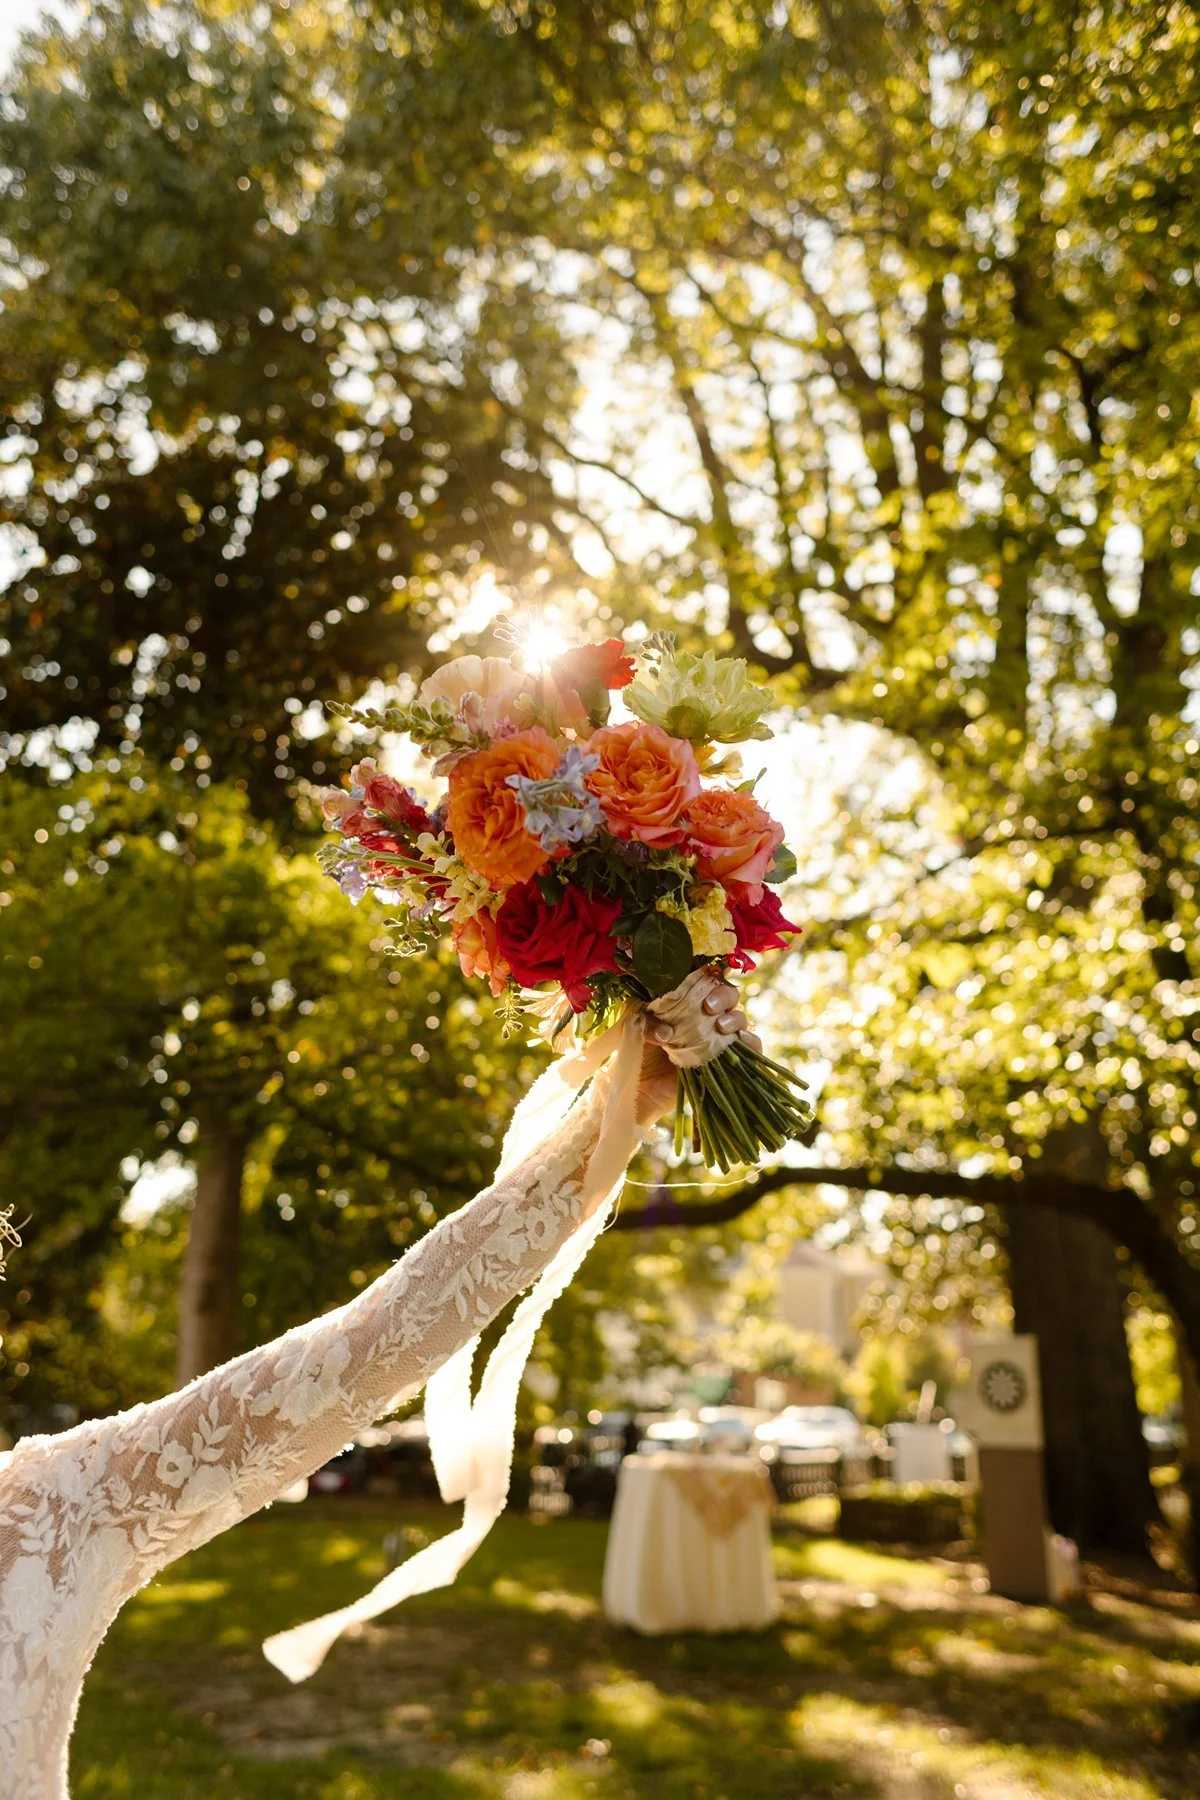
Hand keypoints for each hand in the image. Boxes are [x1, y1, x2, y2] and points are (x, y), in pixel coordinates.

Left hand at [635, 977, 759, 1125]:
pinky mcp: (727, 1059)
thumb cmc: (637, 1051)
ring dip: (735, 1018)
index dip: (711, 974)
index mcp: (685, 1000)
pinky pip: (750, 1046)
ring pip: (740, 1017)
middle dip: (723, 995)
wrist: (640, 1089)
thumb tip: (668, 1032)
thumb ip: (647, 1023)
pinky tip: (740, 1040)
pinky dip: (750, 1041)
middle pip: (728, 995)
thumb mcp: (635, 1030)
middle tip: (709, 1007)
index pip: (706, 980)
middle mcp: (705, 1016)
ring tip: (721, 1026)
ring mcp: (717, 1037)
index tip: (705, 977)